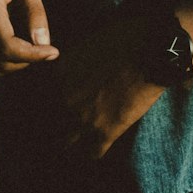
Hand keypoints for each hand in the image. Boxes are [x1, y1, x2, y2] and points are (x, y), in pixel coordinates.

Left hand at [51, 15, 163, 159]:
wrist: (151, 49)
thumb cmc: (123, 38)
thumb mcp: (87, 43)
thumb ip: (71, 63)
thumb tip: (66, 72)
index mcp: (58, 74)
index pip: (41, 99)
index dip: (52, 103)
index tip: (60, 104)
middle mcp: (65, 98)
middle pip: (52, 124)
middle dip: (60, 124)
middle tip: (73, 122)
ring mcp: (84, 118)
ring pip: (67, 145)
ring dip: (75, 142)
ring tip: (84, 138)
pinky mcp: (106, 132)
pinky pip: (93, 154)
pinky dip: (96, 151)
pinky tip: (102, 143)